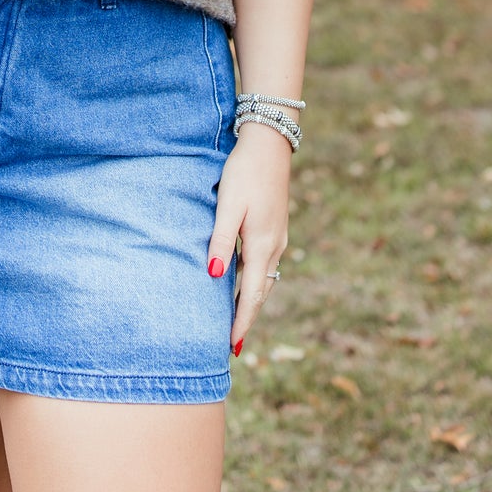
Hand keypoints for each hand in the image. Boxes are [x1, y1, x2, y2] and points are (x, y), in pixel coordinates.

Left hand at [207, 123, 290, 351]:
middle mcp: (275, 246)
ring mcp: (277, 237)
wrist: (270, 144)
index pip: (251, 295)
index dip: (242, 322)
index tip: (233, 347)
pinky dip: (253, 280)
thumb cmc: (244, 172)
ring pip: (264, 278)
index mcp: (263, 245)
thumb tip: (214, 276)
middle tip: (233, 342)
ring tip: (236, 319)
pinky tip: (242, 281)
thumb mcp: (229, 206)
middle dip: (247, 316)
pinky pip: (264, 264)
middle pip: (260, 292)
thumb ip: (221, 240)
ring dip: (251, 300)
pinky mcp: (275, 227)